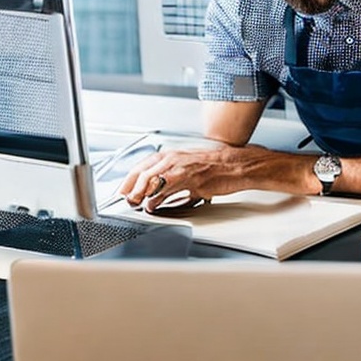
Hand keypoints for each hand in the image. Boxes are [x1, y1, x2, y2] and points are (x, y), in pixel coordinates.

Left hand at [118, 144, 264, 212]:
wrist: (235, 165)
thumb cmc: (216, 167)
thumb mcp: (189, 170)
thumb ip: (172, 182)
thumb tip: (158, 195)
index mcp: (172, 154)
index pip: (143, 165)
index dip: (130, 179)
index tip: (124, 190)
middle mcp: (173, 158)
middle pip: (142, 171)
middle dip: (130, 187)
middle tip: (125, 199)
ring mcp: (180, 167)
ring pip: (151, 178)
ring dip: (139, 193)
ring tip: (135, 203)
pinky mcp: (189, 178)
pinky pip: (167, 187)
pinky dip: (155, 197)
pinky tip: (152, 205)